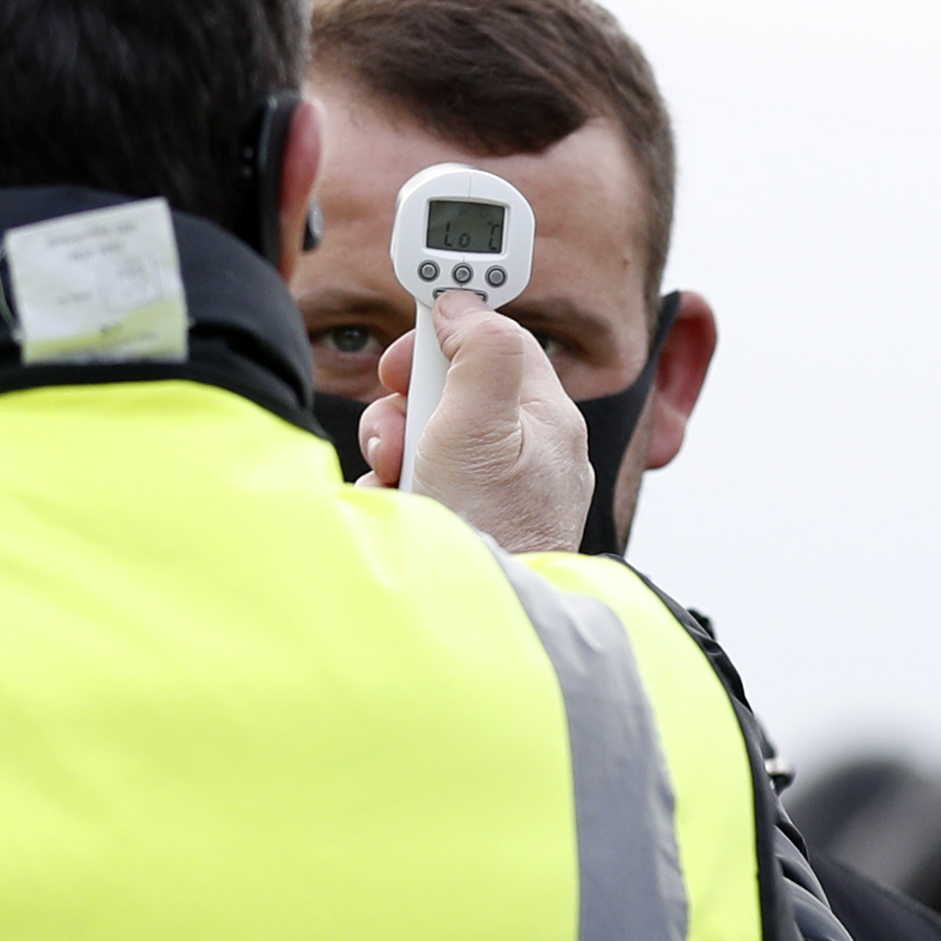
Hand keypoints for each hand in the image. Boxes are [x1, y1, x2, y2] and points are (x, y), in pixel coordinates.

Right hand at [357, 292, 593, 554]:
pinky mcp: (469, 524)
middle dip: (409, 402)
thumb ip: (481, 352)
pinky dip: (400, 493)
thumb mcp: (482, 425)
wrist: (479, 633)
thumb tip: (467, 307)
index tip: (416, 312)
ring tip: (400, 480)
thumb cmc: (493, 534)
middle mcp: (527, 452)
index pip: (498, 339)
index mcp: (544, 418)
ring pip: (427, 438)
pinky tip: (404, 511)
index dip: (452, 323)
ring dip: (397, 450)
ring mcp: (497, 492)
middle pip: (452, 389)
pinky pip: (421, 486)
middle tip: (402, 428)